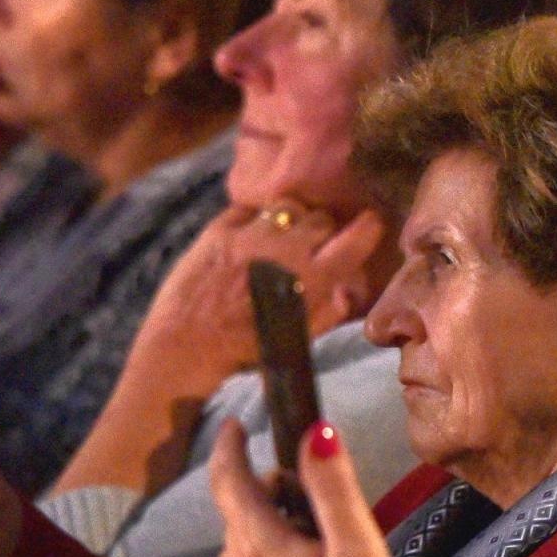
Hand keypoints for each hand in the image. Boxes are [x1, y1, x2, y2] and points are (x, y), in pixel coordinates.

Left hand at [135, 202, 386, 376]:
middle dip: (324, 226)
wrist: (186, 348)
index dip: (367, 227)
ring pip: (287, 206)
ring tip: (283, 229)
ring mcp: (251, 236)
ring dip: (291, 216)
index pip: (354, 239)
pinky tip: (251, 231)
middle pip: (321, 218)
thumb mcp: (297, 339)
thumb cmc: (245, 351)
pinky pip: (248, 208)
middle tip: (316, 238)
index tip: (370, 223)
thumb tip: (346, 291)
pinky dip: (253, 217)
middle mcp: (286, 250)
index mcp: (312, 280)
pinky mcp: (220, 229)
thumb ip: (328, 313)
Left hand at [209, 418, 409, 556]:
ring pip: (245, 548)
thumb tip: (315, 430)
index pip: (229, 479)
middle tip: (324, 507)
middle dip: (272, 493)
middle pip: (241, 512)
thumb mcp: (357, 546)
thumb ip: (332, 485)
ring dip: (273, 533)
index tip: (237, 423)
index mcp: (259, 545)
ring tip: (326, 554)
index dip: (230, 445)